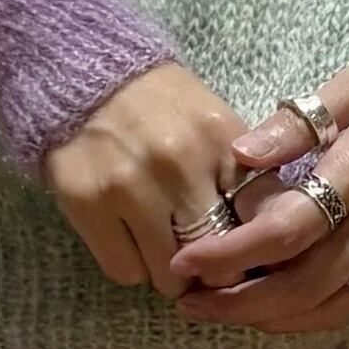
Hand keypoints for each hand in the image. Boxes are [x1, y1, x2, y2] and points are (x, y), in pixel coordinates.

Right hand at [41, 60, 263, 299]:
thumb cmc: (160, 106)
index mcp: (218, 141)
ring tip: (165, 254)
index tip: (243, 250)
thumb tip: (262, 237)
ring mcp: (129, 186)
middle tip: (205, 266)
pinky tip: (132, 244)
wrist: (86, 74)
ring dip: (171, 274)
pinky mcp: (87, 203)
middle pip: (214, 254)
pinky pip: (125, 271)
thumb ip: (239, 174)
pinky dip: (133, 267)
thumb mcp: (213, 125)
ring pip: (168, 273)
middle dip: (214, 270)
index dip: (252, 243)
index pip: (254, 220)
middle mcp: (177, 164)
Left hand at [163, 23, 348, 334]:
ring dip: (276, 319)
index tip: (185, 263)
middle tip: (191, 300)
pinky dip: (321, 314)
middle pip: (303, 288)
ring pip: (336, 308)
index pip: (286, 232)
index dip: (229, 256)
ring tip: (229, 310)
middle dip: (239, 303)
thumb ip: (302, 122)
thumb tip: (242, 154)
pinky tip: (289, 306)